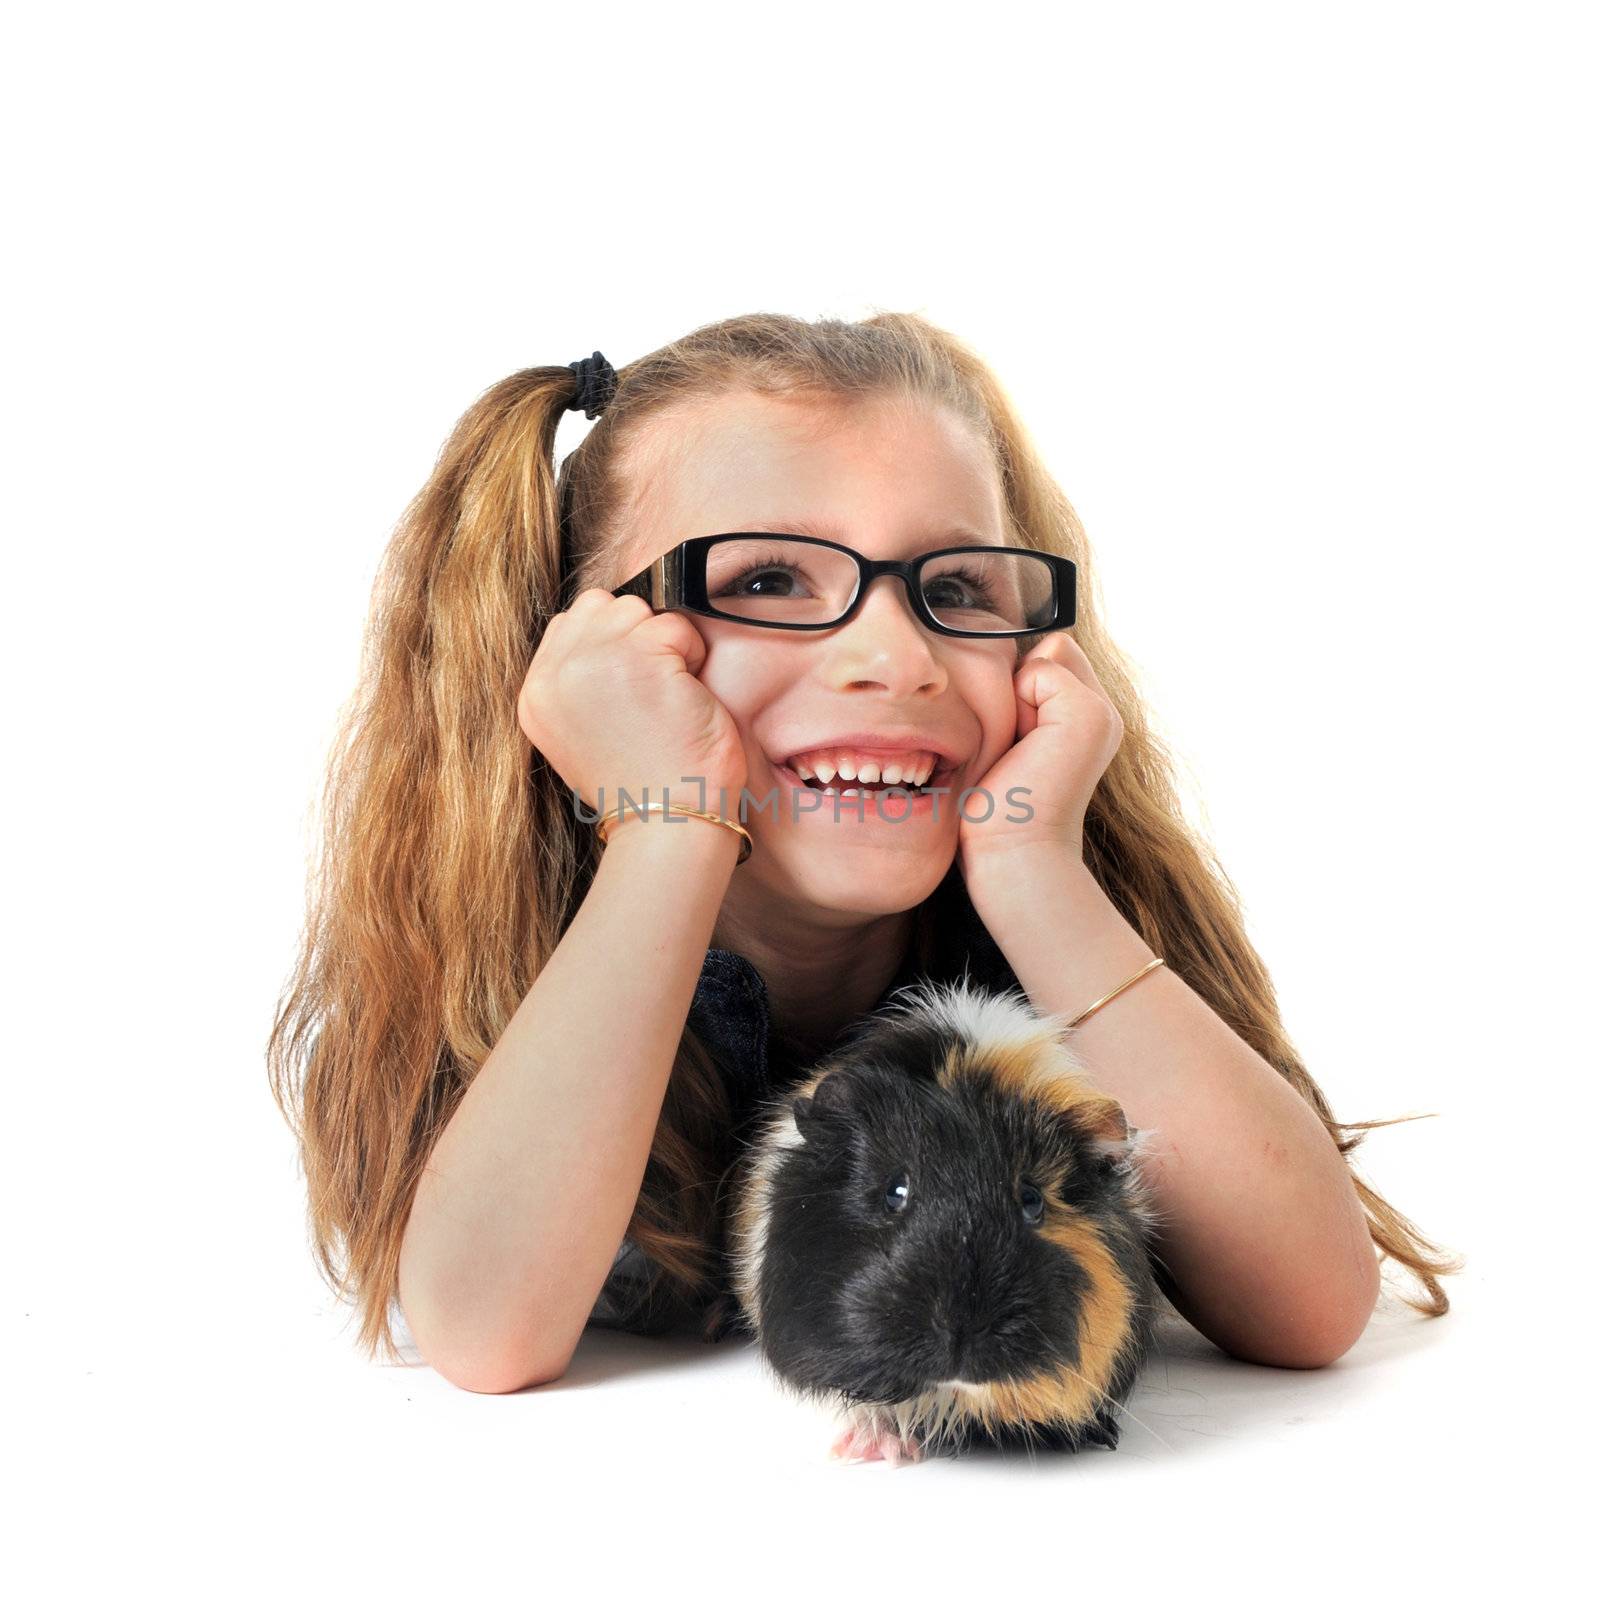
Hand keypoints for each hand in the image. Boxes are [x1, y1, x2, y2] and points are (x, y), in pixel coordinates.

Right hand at [518, 588, 748, 815]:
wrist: (666, 822)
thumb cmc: (641, 783)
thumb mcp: (581, 734)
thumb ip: (579, 682)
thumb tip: (608, 636)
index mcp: (536, 694)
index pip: (569, 625)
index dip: (611, 641)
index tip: (633, 682)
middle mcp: (556, 675)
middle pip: (600, 607)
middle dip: (635, 633)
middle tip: (653, 685)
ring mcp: (595, 662)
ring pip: (636, 609)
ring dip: (664, 642)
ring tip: (668, 693)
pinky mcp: (639, 658)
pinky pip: (675, 625)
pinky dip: (692, 654)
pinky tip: (686, 696)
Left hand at [956, 633, 1122, 879]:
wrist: (1012, 854)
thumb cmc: (995, 811)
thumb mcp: (1007, 741)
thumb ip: (1021, 698)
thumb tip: (1002, 654)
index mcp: (1085, 718)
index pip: (1050, 656)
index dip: (1018, 687)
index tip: (1013, 745)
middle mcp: (1102, 711)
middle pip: (1050, 649)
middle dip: (1019, 687)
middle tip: (1016, 747)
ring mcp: (1101, 711)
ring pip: (1046, 655)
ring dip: (1016, 696)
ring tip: (1020, 750)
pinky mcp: (1088, 714)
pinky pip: (1039, 669)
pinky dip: (1018, 704)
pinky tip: (1024, 750)